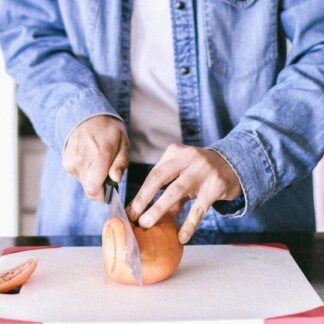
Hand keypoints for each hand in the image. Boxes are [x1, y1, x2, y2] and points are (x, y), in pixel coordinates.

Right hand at [62, 115, 128, 200]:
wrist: (87, 116)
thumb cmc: (110, 132)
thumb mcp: (124, 144)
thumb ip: (120, 163)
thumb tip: (116, 179)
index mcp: (99, 155)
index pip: (93, 190)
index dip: (102, 196)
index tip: (110, 192)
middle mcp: (81, 160)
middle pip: (89, 189)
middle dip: (100, 187)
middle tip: (107, 173)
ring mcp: (71, 161)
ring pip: (84, 183)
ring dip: (93, 178)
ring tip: (98, 162)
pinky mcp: (66, 163)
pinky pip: (78, 176)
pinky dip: (85, 172)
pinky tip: (90, 159)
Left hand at [126, 144, 241, 243]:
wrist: (233, 164)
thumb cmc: (199, 171)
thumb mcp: (183, 173)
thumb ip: (168, 189)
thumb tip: (146, 213)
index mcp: (175, 152)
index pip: (153, 174)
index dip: (140, 194)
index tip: (129, 210)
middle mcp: (188, 157)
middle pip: (159, 178)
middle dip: (143, 199)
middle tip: (133, 217)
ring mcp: (203, 170)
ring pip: (176, 191)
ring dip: (159, 209)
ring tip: (147, 224)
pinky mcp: (216, 186)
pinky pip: (199, 209)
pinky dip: (189, 224)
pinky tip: (181, 237)